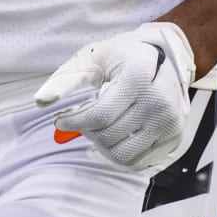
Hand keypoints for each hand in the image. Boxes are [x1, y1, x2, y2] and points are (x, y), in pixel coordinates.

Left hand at [33, 21, 195, 172]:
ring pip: (123, 154)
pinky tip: (115, 135)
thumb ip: (67, 78)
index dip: (74, 122)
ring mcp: (169, 122)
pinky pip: (139, 161)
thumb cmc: (126, 55)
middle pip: (109, 137)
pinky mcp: (174, 137)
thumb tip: (41, 101)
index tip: (60, 120)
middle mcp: (159, 102)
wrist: (169, 55)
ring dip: (102, 145)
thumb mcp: (94, 57)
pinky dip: (120, 153)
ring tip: (98, 128)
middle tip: (82, 119)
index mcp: (138, 77)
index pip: (99, 115)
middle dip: (87, 131)